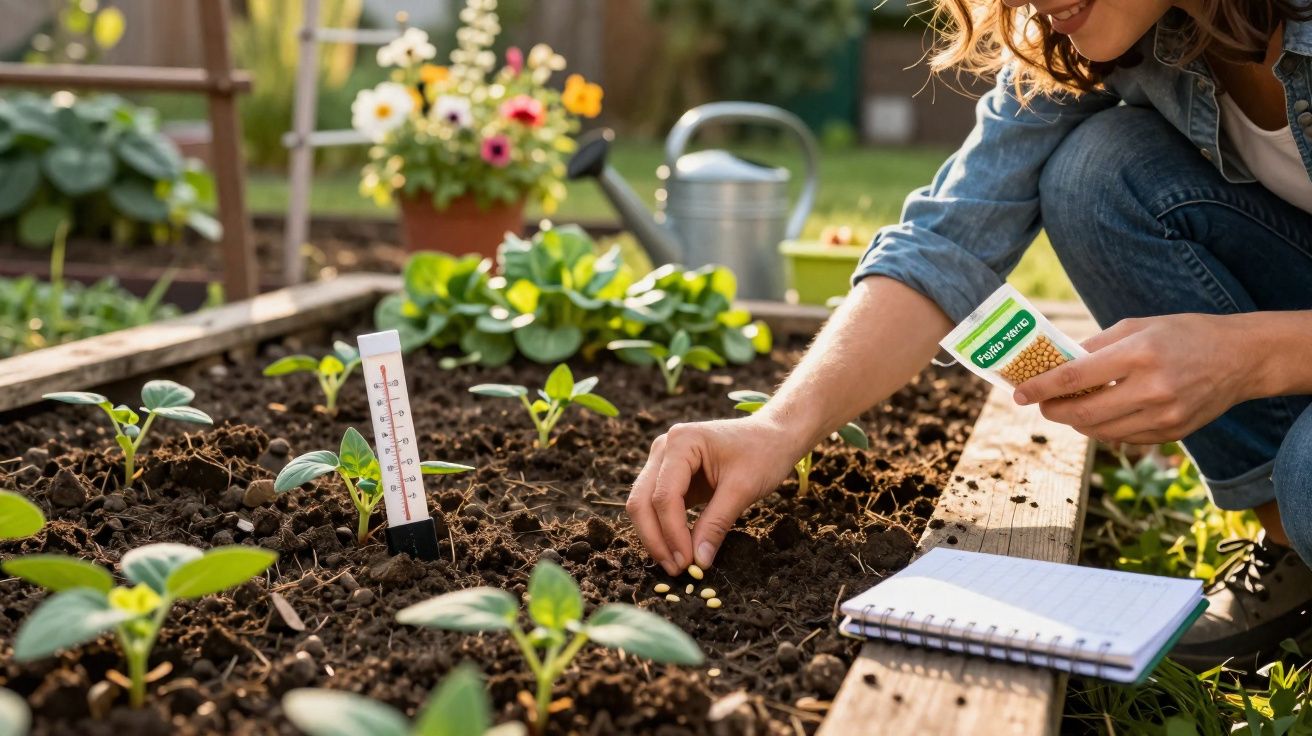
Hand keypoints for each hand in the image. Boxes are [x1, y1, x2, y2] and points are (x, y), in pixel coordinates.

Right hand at [626, 416, 801, 574]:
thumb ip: (717, 524)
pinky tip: (678, 550)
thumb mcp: (743, 489)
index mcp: (681, 442)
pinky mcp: (670, 476)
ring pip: (643, 505)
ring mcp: (663, 461)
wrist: (773, 436)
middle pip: (642, 501)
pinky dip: (664, 529)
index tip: (687, 563)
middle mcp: (664, 448)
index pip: (664, 496)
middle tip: (676, 569)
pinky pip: (657, 506)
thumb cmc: (763, 453)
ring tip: (676, 564)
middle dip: (656, 539)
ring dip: (656, 537)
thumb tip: (699, 561)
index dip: (672, 533)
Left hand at [1012, 314, 1253, 443]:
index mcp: (1139, 355)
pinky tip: (1099, 416)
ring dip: (1076, 423)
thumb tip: (1057, 363)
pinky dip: (1104, 429)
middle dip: (1053, 411)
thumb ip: (1095, 346)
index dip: (1040, 388)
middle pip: (1083, 413)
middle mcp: (1151, 388)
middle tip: (1041, 404)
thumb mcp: (1137, 326)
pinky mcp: (1172, 433)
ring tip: (1068, 408)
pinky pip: (1123, 439)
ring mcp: (1163, 416)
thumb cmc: (1183, 334)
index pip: (1075, 378)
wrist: (1240, 358)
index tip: (1018, 394)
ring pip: (1100, 431)